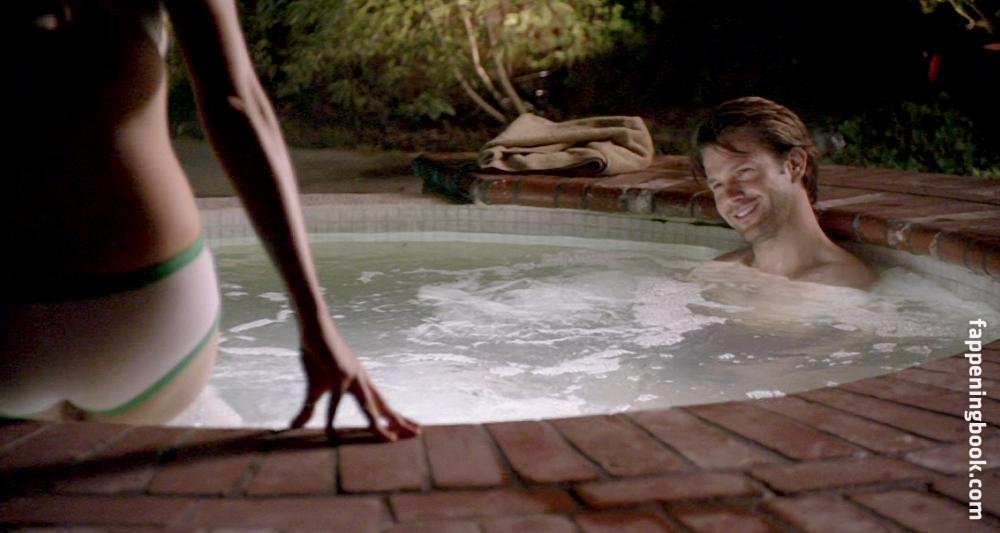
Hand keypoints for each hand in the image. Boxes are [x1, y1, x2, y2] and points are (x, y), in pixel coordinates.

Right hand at [289, 323, 419, 440]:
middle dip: (400, 421)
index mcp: (362, 382)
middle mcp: (362, 381)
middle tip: (419, 433)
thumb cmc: (316, 354)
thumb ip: (308, 408)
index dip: (396, 416)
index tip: (412, 427)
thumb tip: (295, 427)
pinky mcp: (337, 374)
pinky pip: (335, 401)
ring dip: (377, 424)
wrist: (315, 327)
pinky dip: (332, 417)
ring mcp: (352, 377)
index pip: (383, 403)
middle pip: (384, 405)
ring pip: (368, 405)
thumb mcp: (313, 388)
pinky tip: (330, 432)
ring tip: (388, 439)